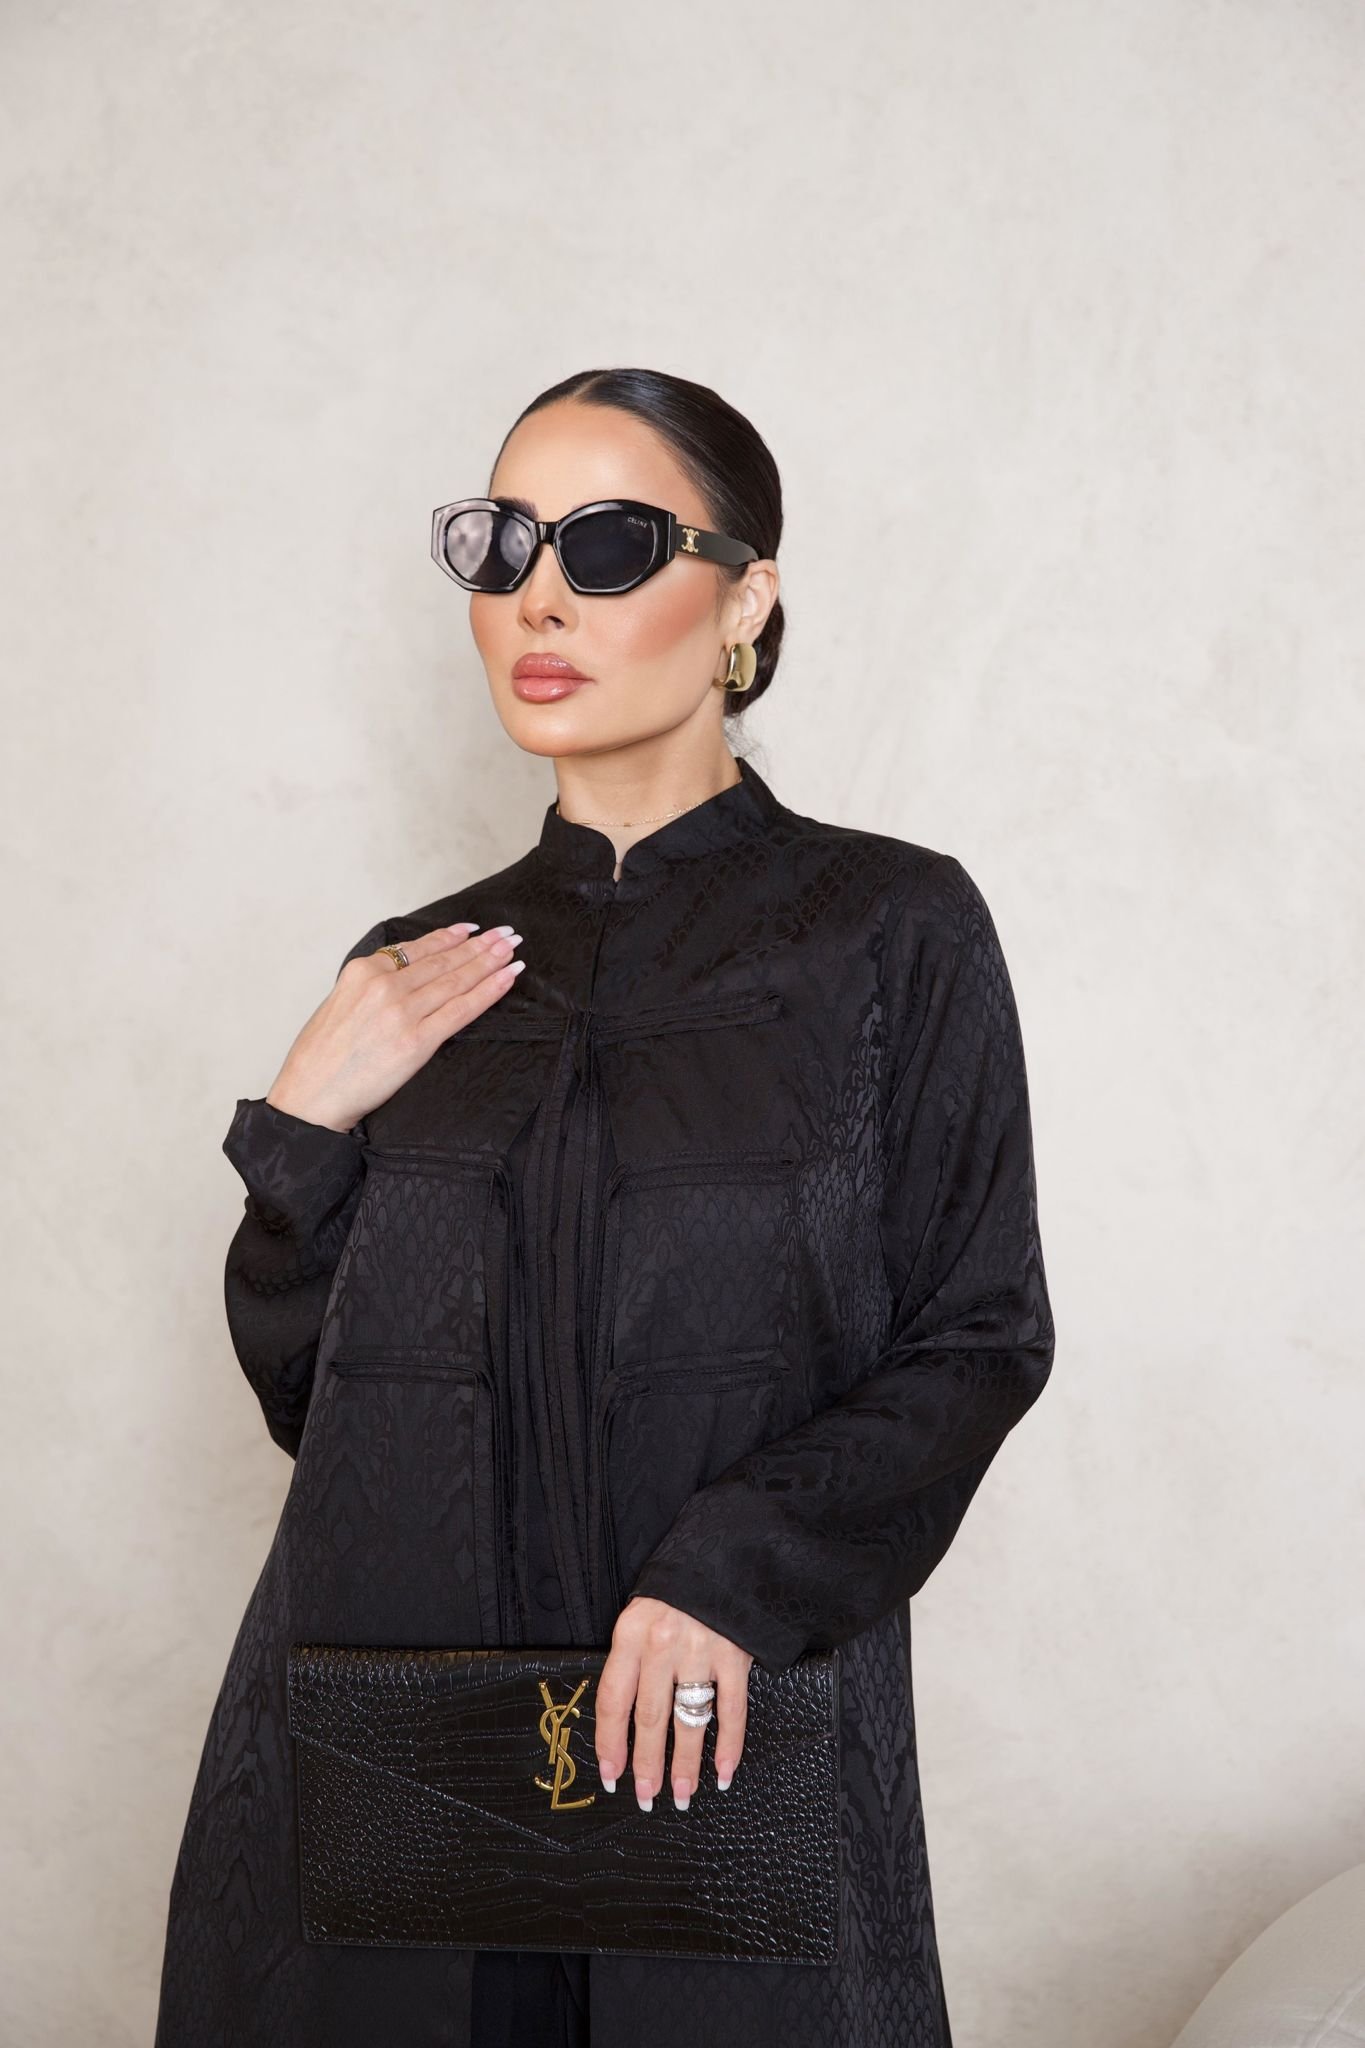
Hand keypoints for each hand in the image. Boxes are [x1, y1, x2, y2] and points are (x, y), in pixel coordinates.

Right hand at [264, 923, 524, 1133]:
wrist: (310, 1095)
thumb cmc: (321, 1057)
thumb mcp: (339, 1002)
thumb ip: (371, 985)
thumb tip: (403, 976)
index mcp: (362, 971)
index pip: (418, 948)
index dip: (452, 937)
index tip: (474, 929)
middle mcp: (384, 985)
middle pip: (444, 960)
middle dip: (480, 946)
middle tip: (506, 934)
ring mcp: (403, 1012)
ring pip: (457, 980)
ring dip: (490, 961)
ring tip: (512, 949)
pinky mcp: (417, 1041)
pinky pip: (462, 1009)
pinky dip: (489, 990)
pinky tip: (507, 977)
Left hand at [594, 1596, 751, 1810]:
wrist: (722, 1556)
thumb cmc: (675, 1592)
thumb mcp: (640, 1615)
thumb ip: (630, 1660)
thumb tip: (622, 1722)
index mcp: (631, 1634)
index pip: (613, 1699)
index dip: (610, 1742)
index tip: (610, 1775)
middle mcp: (663, 1645)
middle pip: (650, 1718)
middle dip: (646, 1764)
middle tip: (645, 1796)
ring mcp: (702, 1651)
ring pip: (689, 1720)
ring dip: (685, 1764)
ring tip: (681, 1794)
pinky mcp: (735, 1656)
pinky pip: (732, 1710)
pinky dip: (729, 1745)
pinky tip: (723, 1772)